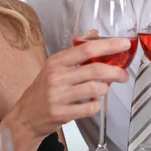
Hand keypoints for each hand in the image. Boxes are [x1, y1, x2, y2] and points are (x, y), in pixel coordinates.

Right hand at [7, 38, 130, 137]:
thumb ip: (76, 50)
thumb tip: (95, 34)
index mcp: (57, 61)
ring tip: (103, 89)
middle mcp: (57, 76)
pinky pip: (90, 108)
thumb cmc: (42, 90)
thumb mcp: (55, 66)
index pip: (87, 48)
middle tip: (124, 74)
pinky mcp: (62, 113)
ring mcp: (58, 95)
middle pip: (96, 69)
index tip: (124, 44)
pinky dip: (96, 104)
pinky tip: (92, 102)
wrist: (25, 117)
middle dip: (115, 71)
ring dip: (105, 89)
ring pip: (95, 89)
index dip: (109, 45)